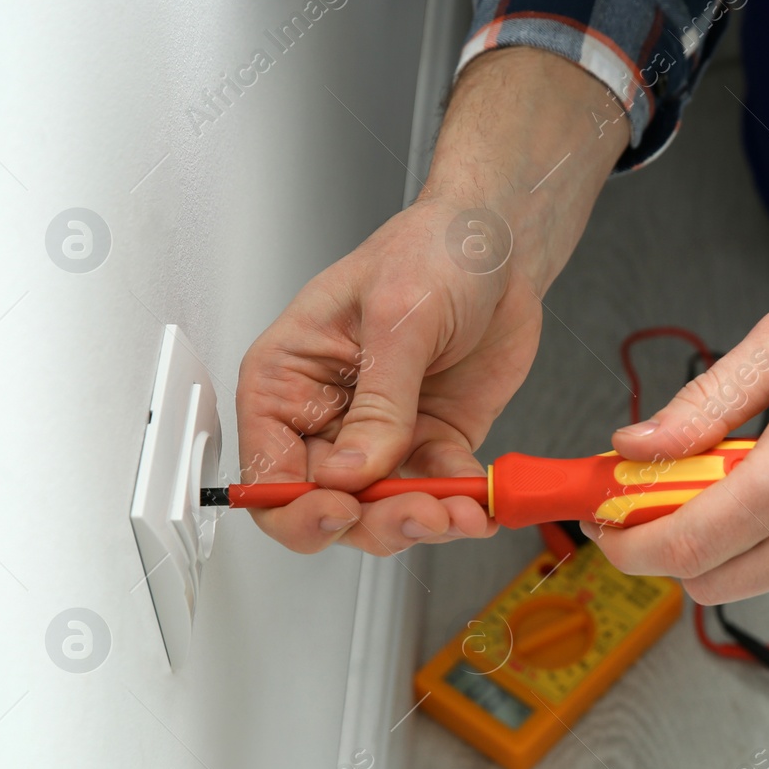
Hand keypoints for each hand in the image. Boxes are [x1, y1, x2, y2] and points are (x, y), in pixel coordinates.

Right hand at [235, 48, 628, 554]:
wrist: (500, 247)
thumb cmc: (431, 250)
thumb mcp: (399, 316)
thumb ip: (380, 401)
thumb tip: (355, 470)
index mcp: (288, 381)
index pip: (268, 470)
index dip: (297, 506)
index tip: (341, 510)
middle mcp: (327, 418)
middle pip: (326, 504)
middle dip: (372, 521)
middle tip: (419, 512)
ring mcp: (382, 437)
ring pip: (383, 510)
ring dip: (421, 521)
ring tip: (458, 513)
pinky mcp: (432, 443)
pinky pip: (439, 492)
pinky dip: (461, 508)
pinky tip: (481, 505)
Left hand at [590, 287, 768, 601]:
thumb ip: (704, 403)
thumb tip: (638, 445)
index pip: (681, 546)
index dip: (626, 542)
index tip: (606, 519)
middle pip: (706, 583)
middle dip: (667, 547)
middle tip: (662, 493)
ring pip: (750, 582)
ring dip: (721, 544)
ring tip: (740, 473)